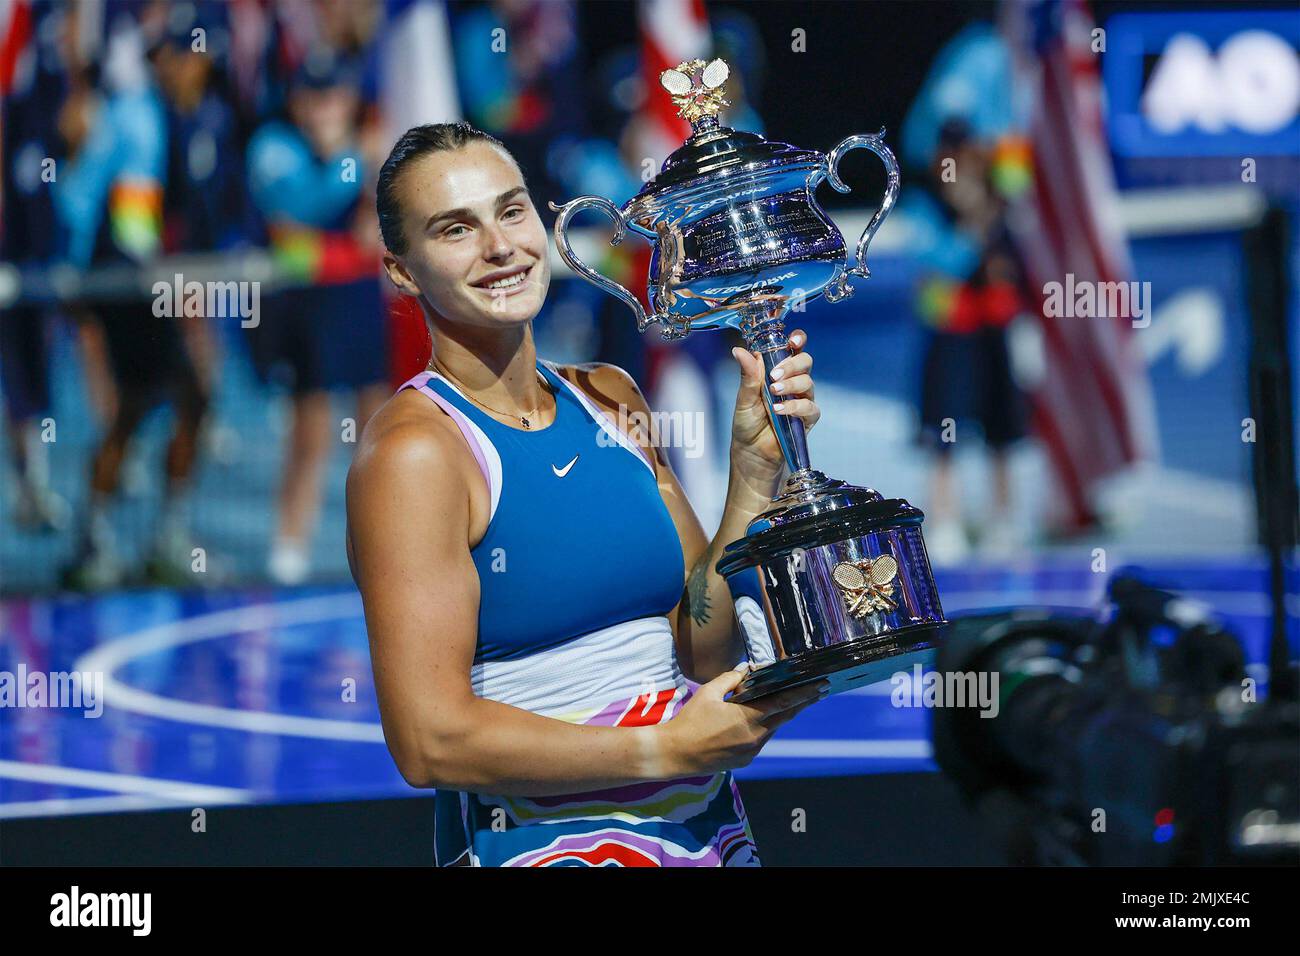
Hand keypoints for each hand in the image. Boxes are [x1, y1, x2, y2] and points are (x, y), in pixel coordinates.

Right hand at [657, 667, 827, 776]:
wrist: (675, 754)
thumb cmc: (689, 721)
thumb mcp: (708, 693)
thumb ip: (730, 679)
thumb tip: (747, 669)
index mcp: (747, 718)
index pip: (783, 703)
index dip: (804, 694)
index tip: (820, 686)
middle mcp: (754, 736)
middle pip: (785, 717)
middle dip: (801, 703)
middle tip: (817, 690)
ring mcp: (751, 750)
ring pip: (772, 728)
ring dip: (780, 715)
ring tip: (788, 700)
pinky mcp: (745, 759)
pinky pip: (761, 739)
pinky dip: (764, 727)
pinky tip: (759, 718)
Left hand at [728, 329, 820, 502]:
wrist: (751, 454)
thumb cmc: (746, 425)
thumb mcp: (743, 398)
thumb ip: (747, 375)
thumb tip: (739, 349)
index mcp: (776, 370)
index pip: (792, 349)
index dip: (797, 339)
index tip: (793, 340)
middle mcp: (792, 381)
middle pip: (805, 361)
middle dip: (792, 364)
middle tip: (774, 375)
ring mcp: (801, 398)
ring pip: (808, 382)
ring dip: (791, 385)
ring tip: (774, 394)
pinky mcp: (807, 418)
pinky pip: (810, 406)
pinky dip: (795, 406)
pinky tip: (780, 411)